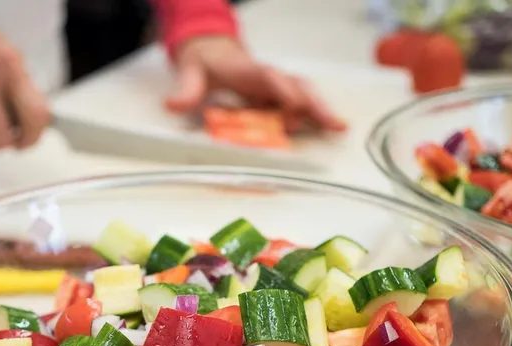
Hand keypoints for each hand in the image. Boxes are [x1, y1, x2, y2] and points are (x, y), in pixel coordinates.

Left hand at [165, 37, 346, 132]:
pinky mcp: (279, 96)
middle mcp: (268, 77)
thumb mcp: (190, 74)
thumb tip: (173, 104)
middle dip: (313, 102)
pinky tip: (334, 128)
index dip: (281, 90)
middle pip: (296, 86)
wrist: (213, 52)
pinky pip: (302, 104)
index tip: (292, 104)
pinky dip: (318, 115)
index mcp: (248, 71)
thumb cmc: (204, 64)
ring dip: (321, 110)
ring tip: (338, 128)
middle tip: (329, 121)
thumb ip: (185, 91)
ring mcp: (276, 86)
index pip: (268, 78)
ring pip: (305, 95)